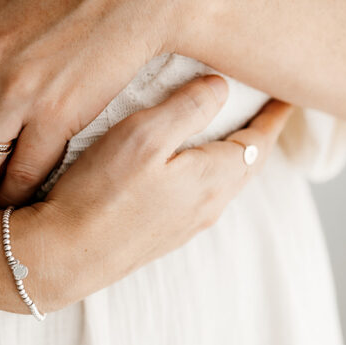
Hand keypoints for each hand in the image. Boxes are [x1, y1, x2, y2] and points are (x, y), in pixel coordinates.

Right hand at [15, 76, 293, 310]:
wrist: (57, 258)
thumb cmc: (98, 194)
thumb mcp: (144, 136)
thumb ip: (188, 107)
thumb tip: (222, 86)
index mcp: (213, 180)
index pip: (259, 140)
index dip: (275, 113)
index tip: (287, 91)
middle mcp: (207, 206)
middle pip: (245, 162)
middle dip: (257, 131)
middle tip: (263, 103)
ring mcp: (183, 224)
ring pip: (221, 179)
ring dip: (230, 151)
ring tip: (227, 125)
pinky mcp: (158, 234)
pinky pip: (196, 193)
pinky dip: (203, 168)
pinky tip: (182, 161)